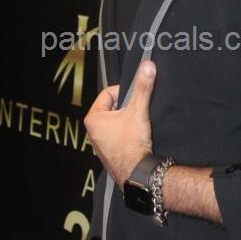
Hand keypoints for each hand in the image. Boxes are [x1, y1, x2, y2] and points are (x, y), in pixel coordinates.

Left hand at [84, 61, 156, 186]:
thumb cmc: (132, 144)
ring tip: (137, 126)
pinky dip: (126, 134)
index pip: (108, 93)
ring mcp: (99, 144)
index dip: (124, 93)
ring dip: (126, 121)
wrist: (137, 173)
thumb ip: (143, 87)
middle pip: (112, 107)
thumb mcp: (139, 110)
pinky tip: (135, 138)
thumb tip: (148, 66)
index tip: (135, 99)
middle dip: (126, 108)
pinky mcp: (108, 153)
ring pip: (115, 122)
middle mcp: (92, 131)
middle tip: (137, 113)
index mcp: (93, 118)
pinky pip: (117, 136)